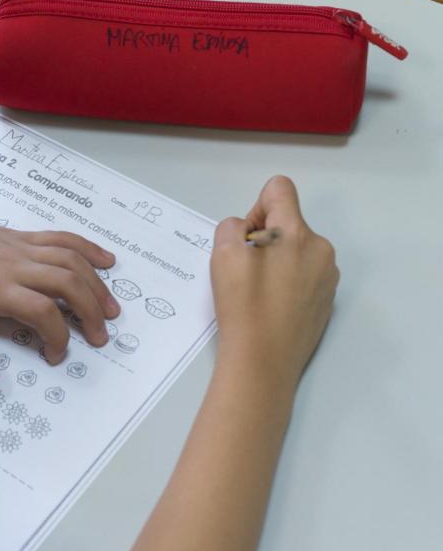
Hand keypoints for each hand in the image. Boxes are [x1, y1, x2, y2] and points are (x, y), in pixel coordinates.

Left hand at [0, 197, 119, 387]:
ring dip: (96, 283)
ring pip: (71, 260)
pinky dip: (87, 248)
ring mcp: (21, 246)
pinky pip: (61, 237)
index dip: (57, 337)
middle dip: (90, 311)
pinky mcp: (21, 235)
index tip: (54, 355)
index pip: (43, 312)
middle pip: (68, 283)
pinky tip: (105, 260)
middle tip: (100, 336)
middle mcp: (15, 264)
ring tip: (111, 307)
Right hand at [210, 176, 338, 384]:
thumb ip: (231, 228)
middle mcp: (320, 249)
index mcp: (295, 233)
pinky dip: (287, 282)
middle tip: (245, 272)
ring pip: (297, 250)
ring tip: (258, 293)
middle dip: (264, 239)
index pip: (279, 189)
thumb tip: (246, 231)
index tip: (246, 239)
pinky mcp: (327, 300)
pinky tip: (272, 307)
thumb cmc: (242, 307)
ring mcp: (328, 276)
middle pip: (288, 223)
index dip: (255, 207)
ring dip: (277, 261)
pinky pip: (305, 275)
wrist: (263, 361)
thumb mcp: (223, 257)